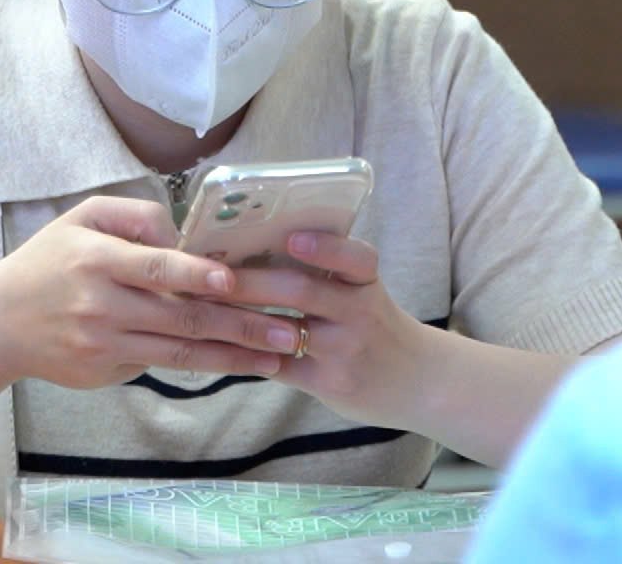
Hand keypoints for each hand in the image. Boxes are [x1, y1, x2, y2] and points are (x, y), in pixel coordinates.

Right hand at [0, 195, 303, 389]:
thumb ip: (137, 217)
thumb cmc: (50, 260)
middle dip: (240, 326)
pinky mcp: (105, 373)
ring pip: (179, 354)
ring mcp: (104, 346)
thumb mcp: (83, 219)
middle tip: (287, 330)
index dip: (196, 276)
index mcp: (96, 260)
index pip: (154, 268)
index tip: (234, 282)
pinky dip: (202, 366)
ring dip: (233, 358)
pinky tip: (238, 363)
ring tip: (276, 358)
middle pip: (180, 319)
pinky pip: (159, 365)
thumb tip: (184, 238)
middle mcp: (101, 306)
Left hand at [224, 233, 436, 430]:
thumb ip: (328, 273)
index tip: (292, 237)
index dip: (324, 246)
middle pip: (301, 290)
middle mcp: (359, 313)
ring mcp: (344, 350)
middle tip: (207, 272)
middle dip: (250, 280)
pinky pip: (279, 367)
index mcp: (366, 282)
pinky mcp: (331, 383)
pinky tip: (217, 346)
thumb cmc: (379, 327)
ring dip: (237, 318)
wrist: (420, 382)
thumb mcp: (366, 293)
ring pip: (282, 331)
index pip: (354, 257)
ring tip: (200, 306)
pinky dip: (246, 355)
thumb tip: (258, 247)